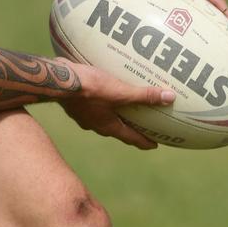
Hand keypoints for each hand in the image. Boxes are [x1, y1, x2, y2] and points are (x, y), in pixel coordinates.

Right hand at [57, 60, 173, 149]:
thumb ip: (143, 95)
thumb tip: (169, 97)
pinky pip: (92, 106)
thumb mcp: (120, 91)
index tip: (154, 145)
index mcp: (108, 126)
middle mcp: (95, 125)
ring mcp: (83, 116)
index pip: (131, 138)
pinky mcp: (74, 103)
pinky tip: (101, 91)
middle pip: (118, 129)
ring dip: (114, 114)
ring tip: (121, 105)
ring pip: (103, 118)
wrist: (57, 81)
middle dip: (130, 128)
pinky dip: (101, 102)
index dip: (144, 141)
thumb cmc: (89, 89)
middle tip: (141, 125)